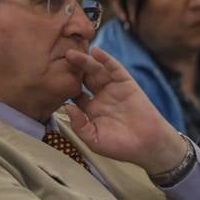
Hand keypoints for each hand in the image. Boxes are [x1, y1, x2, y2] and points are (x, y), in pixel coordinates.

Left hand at [62, 47, 186, 172]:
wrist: (148, 145)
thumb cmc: (121, 147)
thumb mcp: (94, 140)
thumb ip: (79, 125)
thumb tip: (67, 106)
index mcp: (91, 110)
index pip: (74, 93)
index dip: (65, 86)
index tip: (51, 79)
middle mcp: (101, 96)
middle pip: (83, 78)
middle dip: (72, 69)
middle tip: (58, 61)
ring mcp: (114, 89)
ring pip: (97, 71)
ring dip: (85, 61)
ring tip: (71, 54)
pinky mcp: (127, 84)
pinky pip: (115, 69)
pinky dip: (107, 60)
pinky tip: (96, 52)